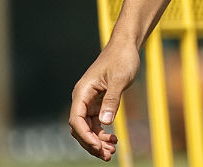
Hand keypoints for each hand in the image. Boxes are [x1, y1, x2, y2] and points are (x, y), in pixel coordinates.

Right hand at [69, 44, 140, 159]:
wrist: (126, 46)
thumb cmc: (122, 58)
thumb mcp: (119, 79)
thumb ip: (112, 100)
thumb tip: (105, 122)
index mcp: (83, 91)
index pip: (76, 119)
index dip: (85, 136)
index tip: (97, 147)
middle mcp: (83, 98)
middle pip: (80, 127)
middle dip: (91, 143)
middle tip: (107, 155)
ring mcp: (89, 101)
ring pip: (88, 128)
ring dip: (98, 141)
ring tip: (111, 151)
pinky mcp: (98, 103)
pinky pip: (96, 123)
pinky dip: (102, 133)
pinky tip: (113, 139)